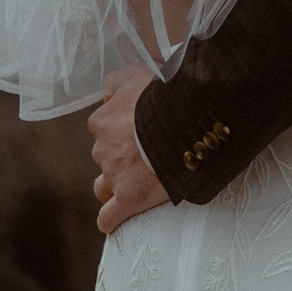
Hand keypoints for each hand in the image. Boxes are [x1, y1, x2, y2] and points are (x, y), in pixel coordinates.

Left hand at [88, 64, 168, 234]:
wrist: (188, 119)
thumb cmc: (168, 93)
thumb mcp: (140, 70)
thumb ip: (119, 79)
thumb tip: (110, 92)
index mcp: (103, 119)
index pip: (103, 126)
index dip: (123, 128)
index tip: (142, 128)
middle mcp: (103, 147)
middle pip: (105, 156)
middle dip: (122, 156)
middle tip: (150, 152)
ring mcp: (114, 175)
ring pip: (104, 185)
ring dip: (114, 186)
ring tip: (138, 183)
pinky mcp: (128, 198)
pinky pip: (109, 217)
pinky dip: (111, 219)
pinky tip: (116, 220)